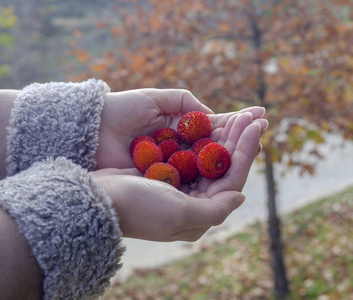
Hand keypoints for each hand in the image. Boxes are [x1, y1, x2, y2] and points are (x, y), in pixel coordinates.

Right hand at [92, 111, 263, 240]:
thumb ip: (215, 210)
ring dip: (223, 136)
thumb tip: (241, 197)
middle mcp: (191, 201)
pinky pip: (190, 151)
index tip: (256, 128)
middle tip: (251, 116)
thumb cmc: (138, 208)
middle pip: (222, 168)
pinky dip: (202, 137)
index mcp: (198, 214)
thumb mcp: (180, 216)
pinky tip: (212, 121)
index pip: (232, 181)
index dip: (246, 154)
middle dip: (238, 141)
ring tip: (239, 115)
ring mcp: (177, 185)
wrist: (96, 199)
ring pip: (208, 158)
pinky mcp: (163, 171)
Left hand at [95, 88, 265, 168]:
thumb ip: (186, 104)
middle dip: (240, 138)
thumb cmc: (119, 112)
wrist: (91, 132)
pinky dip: (215, 173)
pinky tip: (233, 162)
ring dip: (234, 153)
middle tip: (262, 128)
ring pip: (211, 166)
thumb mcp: (155, 99)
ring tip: (255, 139)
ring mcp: (174, 171)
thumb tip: (214, 117)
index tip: (258, 116)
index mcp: (177, 131)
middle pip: (217, 149)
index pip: (213, 129)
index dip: (235, 124)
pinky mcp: (166, 186)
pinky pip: (195, 181)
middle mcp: (179, 153)